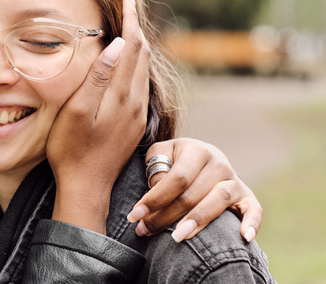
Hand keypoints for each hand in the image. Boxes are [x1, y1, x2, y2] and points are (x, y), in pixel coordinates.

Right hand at [48, 0, 149, 232]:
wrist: (86, 187)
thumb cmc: (71, 149)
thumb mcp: (77, 111)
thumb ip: (98, 77)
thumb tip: (118, 44)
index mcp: (122, 95)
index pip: (132, 46)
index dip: (130, 19)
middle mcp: (135, 101)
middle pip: (142, 54)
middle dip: (135, 27)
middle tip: (126, 5)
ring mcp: (136, 114)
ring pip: (143, 68)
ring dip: (137, 44)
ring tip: (127, 26)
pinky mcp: (134, 124)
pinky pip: (140, 84)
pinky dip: (136, 64)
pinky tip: (127, 63)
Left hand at [127, 138, 262, 242]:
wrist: (200, 157)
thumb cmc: (174, 160)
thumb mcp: (160, 155)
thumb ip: (156, 168)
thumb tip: (156, 189)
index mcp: (197, 150)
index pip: (177, 178)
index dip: (155, 198)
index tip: (134, 215)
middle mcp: (219, 163)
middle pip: (193, 194)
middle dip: (166, 215)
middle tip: (145, 230)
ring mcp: (234, 180)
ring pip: (218, 201)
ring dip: (197, 221)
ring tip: (177, 237)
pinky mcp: (246, 196)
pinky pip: (254, 209)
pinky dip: (252, 223)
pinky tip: (244, 237)